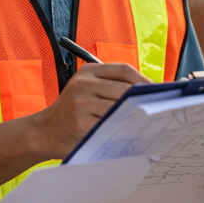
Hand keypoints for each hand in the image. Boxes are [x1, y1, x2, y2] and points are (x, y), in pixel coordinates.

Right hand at [29, 62, 147, 157]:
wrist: (43, 132)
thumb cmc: (71, 112)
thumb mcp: (85, 90)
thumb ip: (110, 87)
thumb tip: (148, 92)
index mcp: (87, 72)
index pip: (124, 70)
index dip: (144, 80)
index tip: (158, 91)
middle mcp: (83, 85)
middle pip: (125, 89)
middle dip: (144, 99)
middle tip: (159, 109)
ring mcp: (81, 104)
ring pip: (120, 108)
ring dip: (136, 116)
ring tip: (149, 121)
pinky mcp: (81, 124)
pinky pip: (111, 125)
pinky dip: (124, 129)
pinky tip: (132, 132)